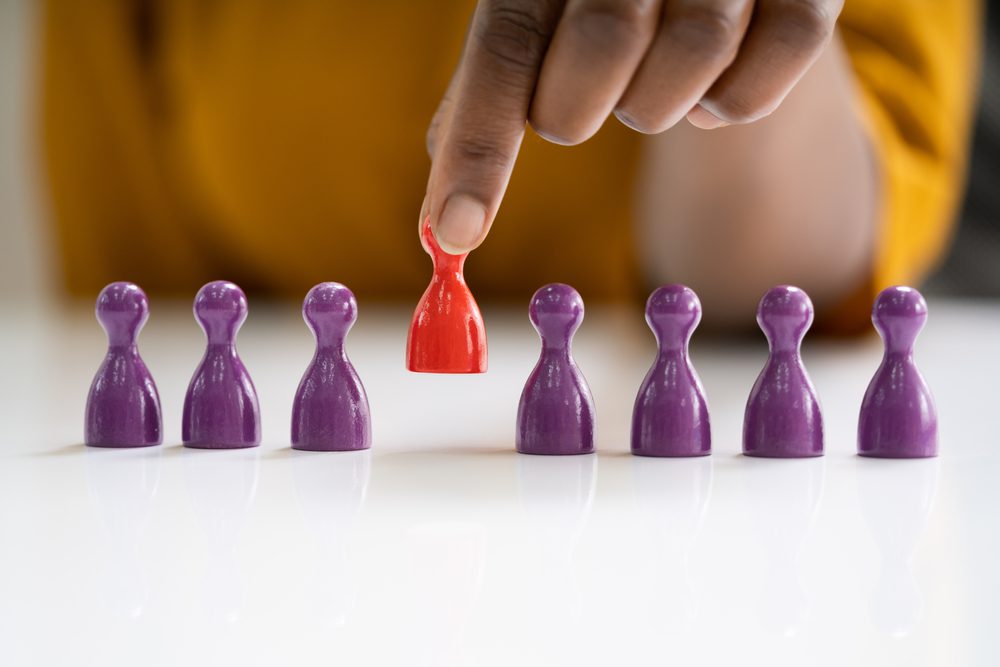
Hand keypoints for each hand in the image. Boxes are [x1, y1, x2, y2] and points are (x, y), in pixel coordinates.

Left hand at [422, 0, 842, 254]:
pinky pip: (752, 93)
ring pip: (685, 69)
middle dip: (580, 106)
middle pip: (599, 54)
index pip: (505, 46)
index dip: (478, 147)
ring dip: (659, 103)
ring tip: (657, 68)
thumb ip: (495, 89)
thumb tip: (442, 215)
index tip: (454, 234)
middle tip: (586, 94)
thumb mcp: (543, 15)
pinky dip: (726, 108)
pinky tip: (715, 75)